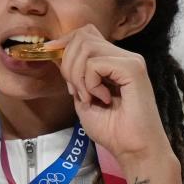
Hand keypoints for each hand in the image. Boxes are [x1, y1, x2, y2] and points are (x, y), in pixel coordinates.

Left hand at [50, 24, 181, 183]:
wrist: (133, 149)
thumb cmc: (112, 130)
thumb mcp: (82, 98)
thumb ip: (73, 77)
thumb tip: (56, 53)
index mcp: (113, 61)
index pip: (85, 33)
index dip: (64, 42)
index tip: (49, 56)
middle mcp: (123, 56)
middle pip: (82, 36)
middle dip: (68, 64)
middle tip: (76, 91)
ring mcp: (130, 60)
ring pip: (86, 47)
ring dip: (77, 75)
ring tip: (88, 97)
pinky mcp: (132, 68)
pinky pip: (95, 64)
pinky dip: (90, 83)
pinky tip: (102, 99)